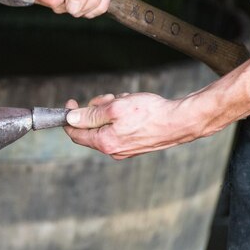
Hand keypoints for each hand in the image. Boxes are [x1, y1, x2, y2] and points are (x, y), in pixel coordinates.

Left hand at [63, 93, 201, 158]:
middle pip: (92, 128)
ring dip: (111, 110)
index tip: (71, 103)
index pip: (76, 134)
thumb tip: (71, 119)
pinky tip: (134, 108)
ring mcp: (125, 148)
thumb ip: (90, 115)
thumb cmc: (150, 114)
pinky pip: (119, 127)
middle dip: (97, 109)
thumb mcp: (114, 108)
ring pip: (107, 125)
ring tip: (125, 101)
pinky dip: (122, 115)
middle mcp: (113, 150)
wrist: (180, 121)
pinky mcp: (135, 144)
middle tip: (109, 98)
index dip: (69, 117)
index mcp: (105, 142)